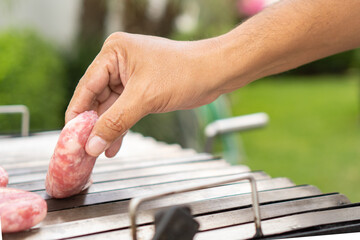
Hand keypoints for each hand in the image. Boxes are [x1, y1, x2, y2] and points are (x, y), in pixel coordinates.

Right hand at [65, 33, 223, 156]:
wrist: (214, 73)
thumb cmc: (184, 73)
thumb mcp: (144, 98)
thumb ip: (116, 122)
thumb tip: (92, 144)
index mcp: (114, 52)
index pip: (87, 86)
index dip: (77, 113)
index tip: (70, 136)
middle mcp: (119, 62)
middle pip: (97, 98)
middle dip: (93, 125)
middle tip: (84, 149)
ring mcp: (131, 76)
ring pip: (111, 107)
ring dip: (106, 130)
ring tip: (98, 152)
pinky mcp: (142, 89)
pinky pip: (124, 111)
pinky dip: (120, 127)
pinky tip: (113, 145)